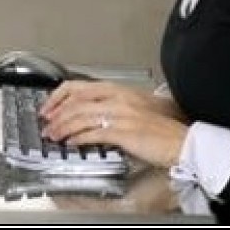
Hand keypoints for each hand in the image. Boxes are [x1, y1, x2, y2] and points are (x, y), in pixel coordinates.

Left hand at [40, 80, 187, 168]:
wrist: (182, 140)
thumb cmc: (162, 128)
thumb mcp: (134, 108)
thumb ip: (111, 106)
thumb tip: (88, 114)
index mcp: (118, 90)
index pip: (79, 87)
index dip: (58, 96)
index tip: (49, 107)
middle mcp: (118, 99)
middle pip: (76, 101)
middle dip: (56, 114)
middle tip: (46, 124)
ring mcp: (121, 114)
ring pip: (81, 116)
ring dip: (63, 127)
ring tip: (54, 136)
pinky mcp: (124, 132)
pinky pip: (93, 133)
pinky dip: (78, 138)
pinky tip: (71, 142)